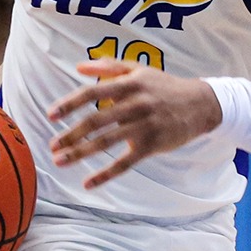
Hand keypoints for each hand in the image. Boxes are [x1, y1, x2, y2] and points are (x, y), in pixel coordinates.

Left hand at [47, 58, 222, 188]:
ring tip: (60, 161)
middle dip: (71, 134)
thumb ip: (109, 67)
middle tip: (52, 145)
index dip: (70, 104)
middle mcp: (136, 104)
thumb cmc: (164, 86)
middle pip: (97, 120)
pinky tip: (88, 182)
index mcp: (129, 84)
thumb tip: (79, 67)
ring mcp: (144, 125)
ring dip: (81, 152)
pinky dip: (105, 174)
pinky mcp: (152, 145)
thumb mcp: (139, 71)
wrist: (200, 104)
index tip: (51, 115)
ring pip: (107, 141)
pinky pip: (125, 163)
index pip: (93, 93)